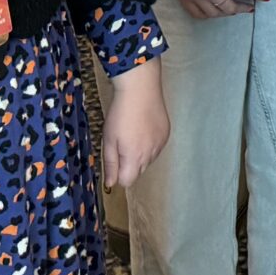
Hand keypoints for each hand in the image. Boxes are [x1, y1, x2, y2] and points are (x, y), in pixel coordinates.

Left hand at [104, 59, 170, 187]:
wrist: (141, 89)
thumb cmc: (120, 114)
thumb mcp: (109, 139)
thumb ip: (110, 164)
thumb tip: (110, 185)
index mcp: (134, 158)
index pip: (127, 181)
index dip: (118, 174)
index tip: (114, 160)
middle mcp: (151, 155)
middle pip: (139, 172)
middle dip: (129, 165)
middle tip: (122, 144)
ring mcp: (161, 144)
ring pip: (148, 160)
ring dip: (140, 154)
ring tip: (134, 134)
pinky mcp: (167, 134)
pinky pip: (157, 148)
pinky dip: (150, 144)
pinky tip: (144, 129)